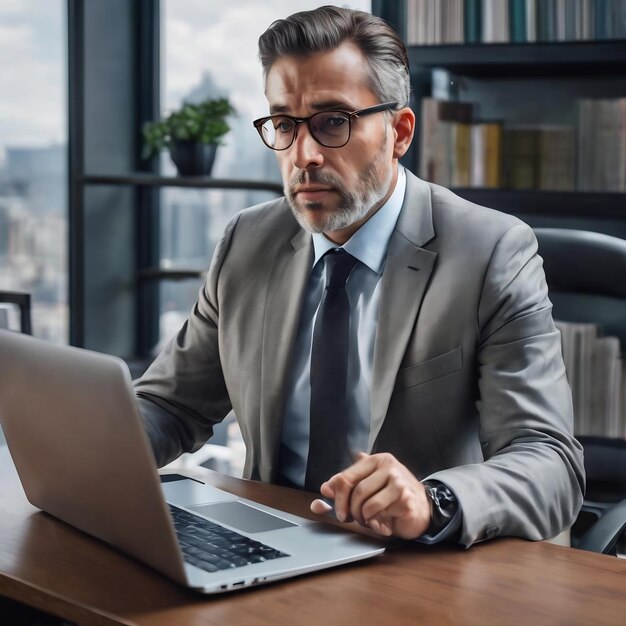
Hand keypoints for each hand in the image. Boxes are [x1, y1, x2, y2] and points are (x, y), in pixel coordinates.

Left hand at [310, 452, 431, 538]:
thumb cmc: (390, 498)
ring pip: (367, 504)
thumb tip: (324, 491)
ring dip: (364, 518)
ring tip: (370, 520)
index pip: (345, 477)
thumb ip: (344, 489)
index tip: (338, 511)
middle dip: (351, 511)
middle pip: (355, 492)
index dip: (336, 497)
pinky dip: (378, 524)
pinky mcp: (406, 499)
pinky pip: (381, 515)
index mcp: (375, 461)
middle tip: (354, 519)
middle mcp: (388, 466)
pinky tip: (384, 523)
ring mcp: (399, 482)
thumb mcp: (366, 490)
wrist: (421, 509)